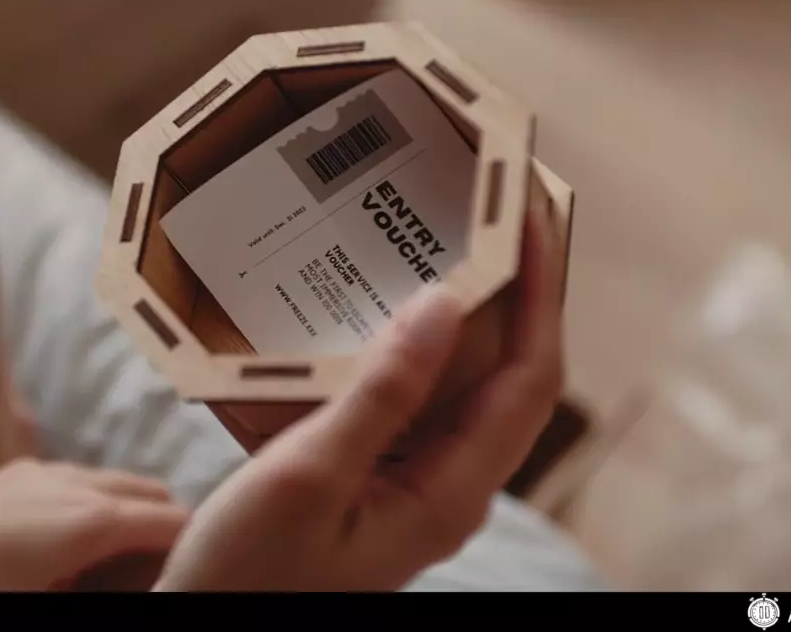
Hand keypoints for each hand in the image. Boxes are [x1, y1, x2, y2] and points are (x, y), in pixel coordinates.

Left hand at [0, 458, 187, 590]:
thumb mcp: (37, 606)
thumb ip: (98, 593)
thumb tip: (135, 588)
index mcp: (88, 520)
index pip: (175, 521)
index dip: (198, 550)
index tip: (201, 574)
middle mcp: (70, 483)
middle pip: (149, 491)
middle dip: (167, 527)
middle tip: (162, 575)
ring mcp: (34, 472)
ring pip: (109, 484)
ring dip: (127, 516)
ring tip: (115, 570)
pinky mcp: (4, 475)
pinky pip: (73, 484)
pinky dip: (91, 510)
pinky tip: (64, 554)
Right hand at [156, 211, 563, 590]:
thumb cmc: (251, 576)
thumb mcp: (308, 476)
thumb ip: (382, 394)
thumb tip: (445, 307)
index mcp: (448, 495)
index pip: (528, 380)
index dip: (539, 294)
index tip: (523, 217)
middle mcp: (447, 489)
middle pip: (510, 378)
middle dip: (514, 293)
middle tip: (490, 215)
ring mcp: (415, 485)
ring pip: (465, 387)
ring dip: (463, 317)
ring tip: (446, 245)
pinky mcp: (380, 480)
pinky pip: (416, 402)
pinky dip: (409, 349)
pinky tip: (375, 313)